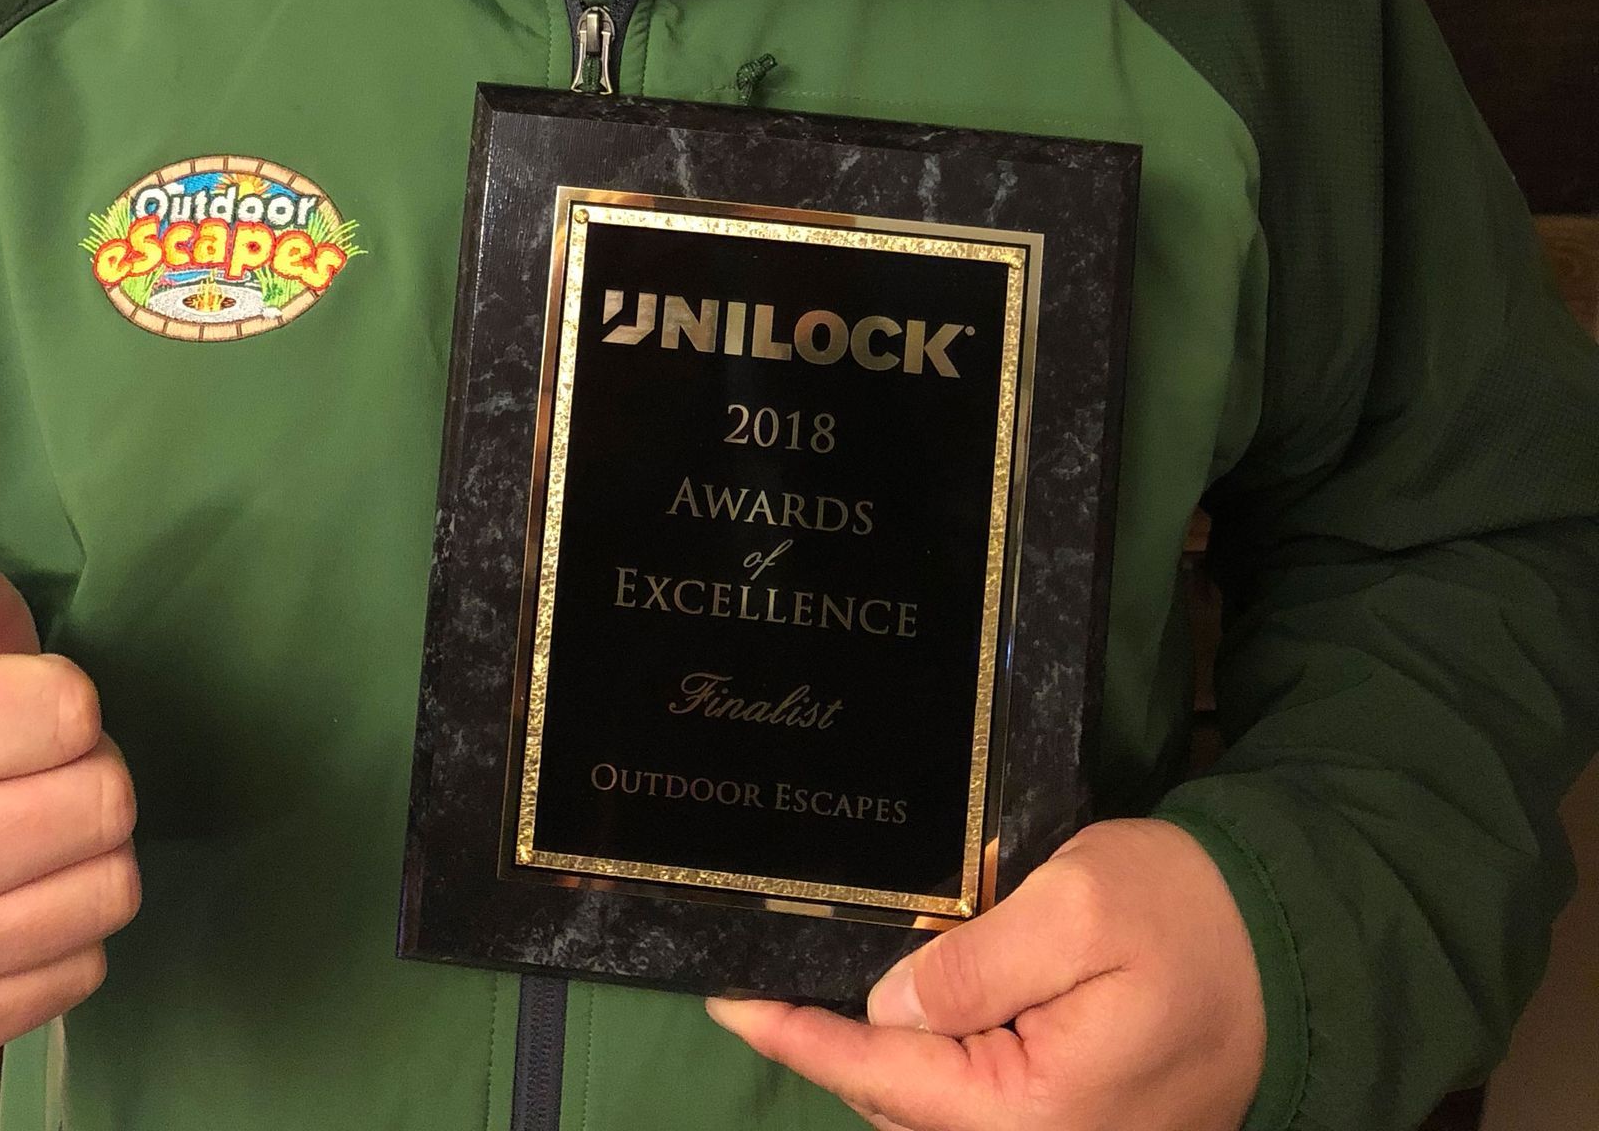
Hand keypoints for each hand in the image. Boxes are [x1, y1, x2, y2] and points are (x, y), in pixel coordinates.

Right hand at [0, 432, 139, 1054]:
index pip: (73, 713)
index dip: (65, 699)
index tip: (16, 699)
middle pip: (104, 805)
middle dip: (84, 773)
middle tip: (25, 767)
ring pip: (106, 893)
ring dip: (83, 854)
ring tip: (20, 823)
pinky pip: (82, 972)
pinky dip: (62, 932)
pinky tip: (9, 894)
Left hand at [708, 818, 1263, 1130]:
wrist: (1293, 950)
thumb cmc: (1186, 915)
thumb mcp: (1075, 907)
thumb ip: (975, 965)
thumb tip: (889, 1002)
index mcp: (1033, 1111)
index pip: (881, 1073)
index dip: (797, 1034)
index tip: (724, 999)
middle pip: (897, 1102)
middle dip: (828, 1047)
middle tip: (763, 979)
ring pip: (932, 1109)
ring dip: (875, 1057)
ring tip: (812, 991)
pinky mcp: (1081, 1120)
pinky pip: (975, 1104)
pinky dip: (925, 1062)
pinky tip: (901, 1013)